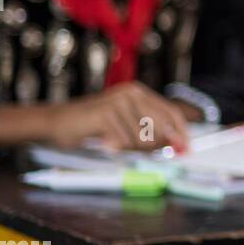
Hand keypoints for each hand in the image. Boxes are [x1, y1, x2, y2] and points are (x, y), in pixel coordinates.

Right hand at [45, 81, 191, 152]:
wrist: (56, 122)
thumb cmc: (93, 127)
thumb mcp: (126, 127)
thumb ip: (149, 133)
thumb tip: (175, 145)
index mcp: (139, 93)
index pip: (171, 112)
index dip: (181, 131)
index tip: (187, 149)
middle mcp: (131, 93)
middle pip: (160, 127)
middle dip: (155, 145)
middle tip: (138, 152)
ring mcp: (118, 101)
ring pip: (142, 138)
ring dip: (130, 148)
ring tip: (113, 143)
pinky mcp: (106, 112)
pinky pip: (124, 141)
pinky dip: (116, 148)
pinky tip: (103, 142)